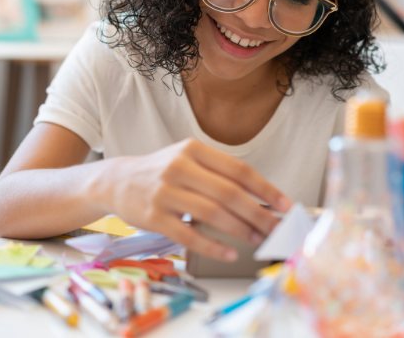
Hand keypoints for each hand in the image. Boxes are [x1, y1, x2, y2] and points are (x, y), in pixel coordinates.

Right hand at [100, 138, 291, 261]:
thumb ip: (220, 173)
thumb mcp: (188, 159)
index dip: (266, 189)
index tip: (285, 205)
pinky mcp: (154, 217)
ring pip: (212, 214)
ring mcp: (165, 193)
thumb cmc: (163, 172)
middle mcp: (179, 168)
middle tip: (276, 228)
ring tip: (257, 240)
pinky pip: (189, 235)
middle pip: (229, 193)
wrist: (118, 181)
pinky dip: (213, 246)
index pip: (239, 170)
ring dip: (240, 230)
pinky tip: (229, 253)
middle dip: (258, 214)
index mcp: (193, 150)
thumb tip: (262, 199)